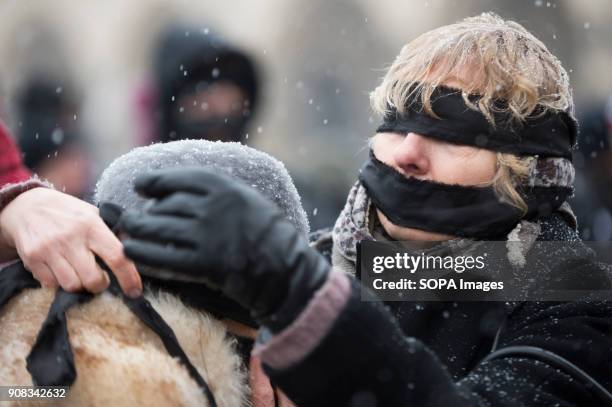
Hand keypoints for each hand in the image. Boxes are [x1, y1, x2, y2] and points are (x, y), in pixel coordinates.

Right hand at [0, 187, 141, 296]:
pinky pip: (50, 285)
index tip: (134, 291)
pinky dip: (58, 283)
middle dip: (99, 285)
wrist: (26, 205)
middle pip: (92, 279)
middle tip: (99, 279)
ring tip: (79, 273)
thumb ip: (111, 233)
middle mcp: (71, 238)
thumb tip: (135, 251)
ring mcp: (49, 249)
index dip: (129, 277)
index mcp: (91, 225)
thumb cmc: (68, 213)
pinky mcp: (32, 258)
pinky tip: (60, 270)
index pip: (116, 256)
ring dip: (79, 286)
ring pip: (71, 286)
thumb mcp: (92, 214)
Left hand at [121, 168, 328, 330]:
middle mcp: (214, 208)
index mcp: (226, 188)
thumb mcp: (246, 199)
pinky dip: (143, 254)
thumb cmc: (266, 233)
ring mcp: (208, 236)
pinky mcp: (204, 264)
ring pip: (159, 228)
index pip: (181, 179)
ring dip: (138, 230)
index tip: (141, 185)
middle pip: (166, 205)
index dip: (156, 180)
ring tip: (128, 232)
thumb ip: (216, 193)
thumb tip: (172, 193)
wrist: (285, 268)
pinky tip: (131, 252)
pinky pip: (164, 258)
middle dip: (146, 212)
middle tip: (133, 217)